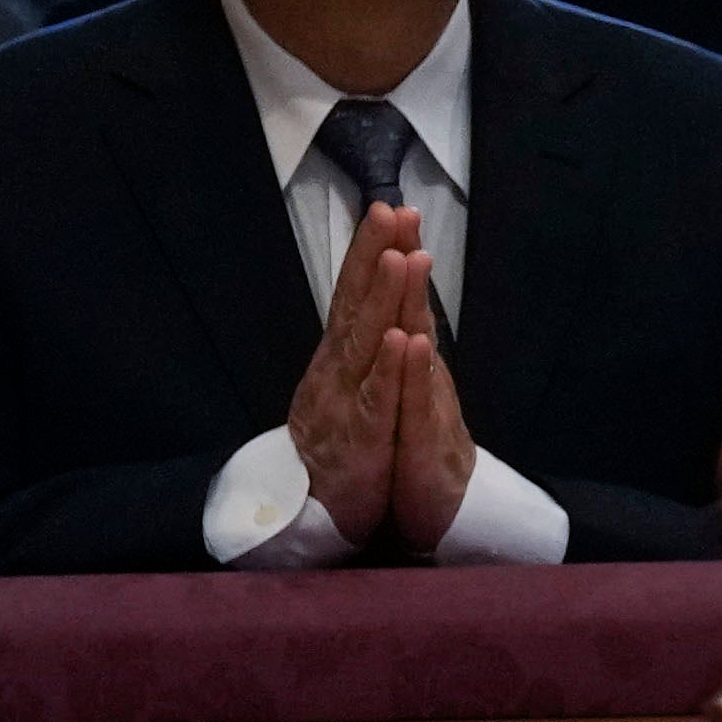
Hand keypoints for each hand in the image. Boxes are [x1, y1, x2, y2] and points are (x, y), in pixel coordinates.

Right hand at [289, 207, 466, 553]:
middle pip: (355, 304)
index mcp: (340, 358)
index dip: (369, 251)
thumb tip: (376, 298)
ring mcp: (345, 403)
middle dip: (373, 255)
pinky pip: (376, 400)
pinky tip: (401, 339)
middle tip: (389, 209)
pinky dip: (388, 369)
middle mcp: (337, 371)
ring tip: (400, 257)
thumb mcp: (353, 387)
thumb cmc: (343, 445)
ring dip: (383, 299)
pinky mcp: (360, 440)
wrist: (320, 514)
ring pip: (365, 343)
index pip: (355, 293)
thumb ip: (363, 344)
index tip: (388, 207)